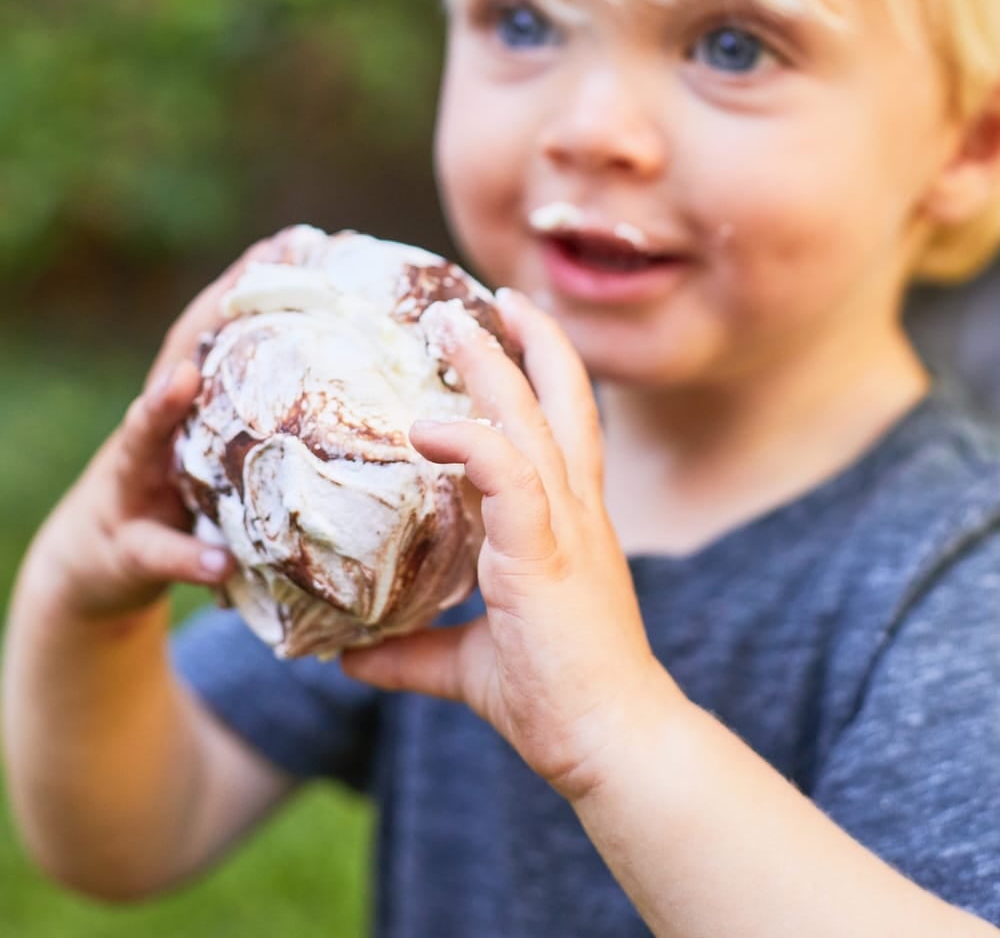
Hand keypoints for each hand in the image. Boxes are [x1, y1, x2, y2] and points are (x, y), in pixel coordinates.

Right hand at [29, 232, 293, 621]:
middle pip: (175, 362)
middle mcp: (155, 431)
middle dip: (204, 318)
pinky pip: (157, 555)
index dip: (250, 286)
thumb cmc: (185, 499)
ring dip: (157, 408)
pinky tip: (218, 564)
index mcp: (192, 406)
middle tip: (244, 274)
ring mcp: (132, 483)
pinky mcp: (128, 550)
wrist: (102, 568)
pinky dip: (187, 559)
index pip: (219, 335)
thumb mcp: (227, 455)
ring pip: (139, 440)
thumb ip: (276, 420)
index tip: (293, 240)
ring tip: (180, 379)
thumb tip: (379, 393)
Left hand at [339, 289, 673, 800]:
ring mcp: (564, 524)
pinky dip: (469, 442)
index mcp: (567, 521)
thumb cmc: (557, 699)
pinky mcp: (543, 552)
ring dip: (489, 365)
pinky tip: (424, 428)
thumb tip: (347, 655)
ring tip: (446, 319)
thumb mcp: (470, 662)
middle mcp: (574, 508)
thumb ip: (414, 650)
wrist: (611, 742)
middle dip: (522, 341)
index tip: (506, 326)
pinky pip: (508, 474)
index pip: (561, 424)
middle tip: (479, 298)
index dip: (540, 370)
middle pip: (557, 398)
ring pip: (531, 419)